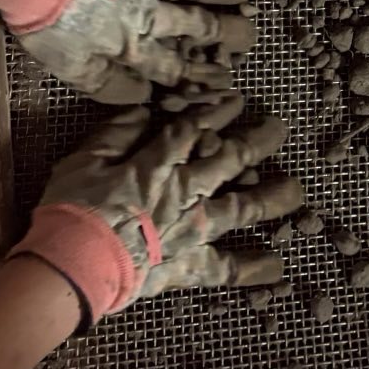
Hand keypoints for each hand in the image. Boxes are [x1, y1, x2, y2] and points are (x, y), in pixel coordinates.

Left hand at [0, 0, 255, 104]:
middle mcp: (151, 10)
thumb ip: (111, 86)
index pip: (175, 65)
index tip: (225, 78)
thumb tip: (144, 96)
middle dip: (229, 31)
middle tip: (252, 33)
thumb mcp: (73, 69)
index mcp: (134, 45)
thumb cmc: (48, 23)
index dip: (201, 74)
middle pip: (199, 24)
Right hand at [10, 96, 302, 322]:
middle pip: (232, 161)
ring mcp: (192, 231)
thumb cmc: (71, 211)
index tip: (236, 100)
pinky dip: (252, 269)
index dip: (217, 112)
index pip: (195, 130)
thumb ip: (115, 134)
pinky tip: (277, 266)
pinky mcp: (187, 266)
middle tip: (279, 128)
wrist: (72, 267)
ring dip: (273, 198)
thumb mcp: (83, 161)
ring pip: (243, 208)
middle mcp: (185, 194)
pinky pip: (225, 269)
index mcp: (158, 165)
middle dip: (258, 141)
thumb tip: (142, 111)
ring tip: (297, 191)